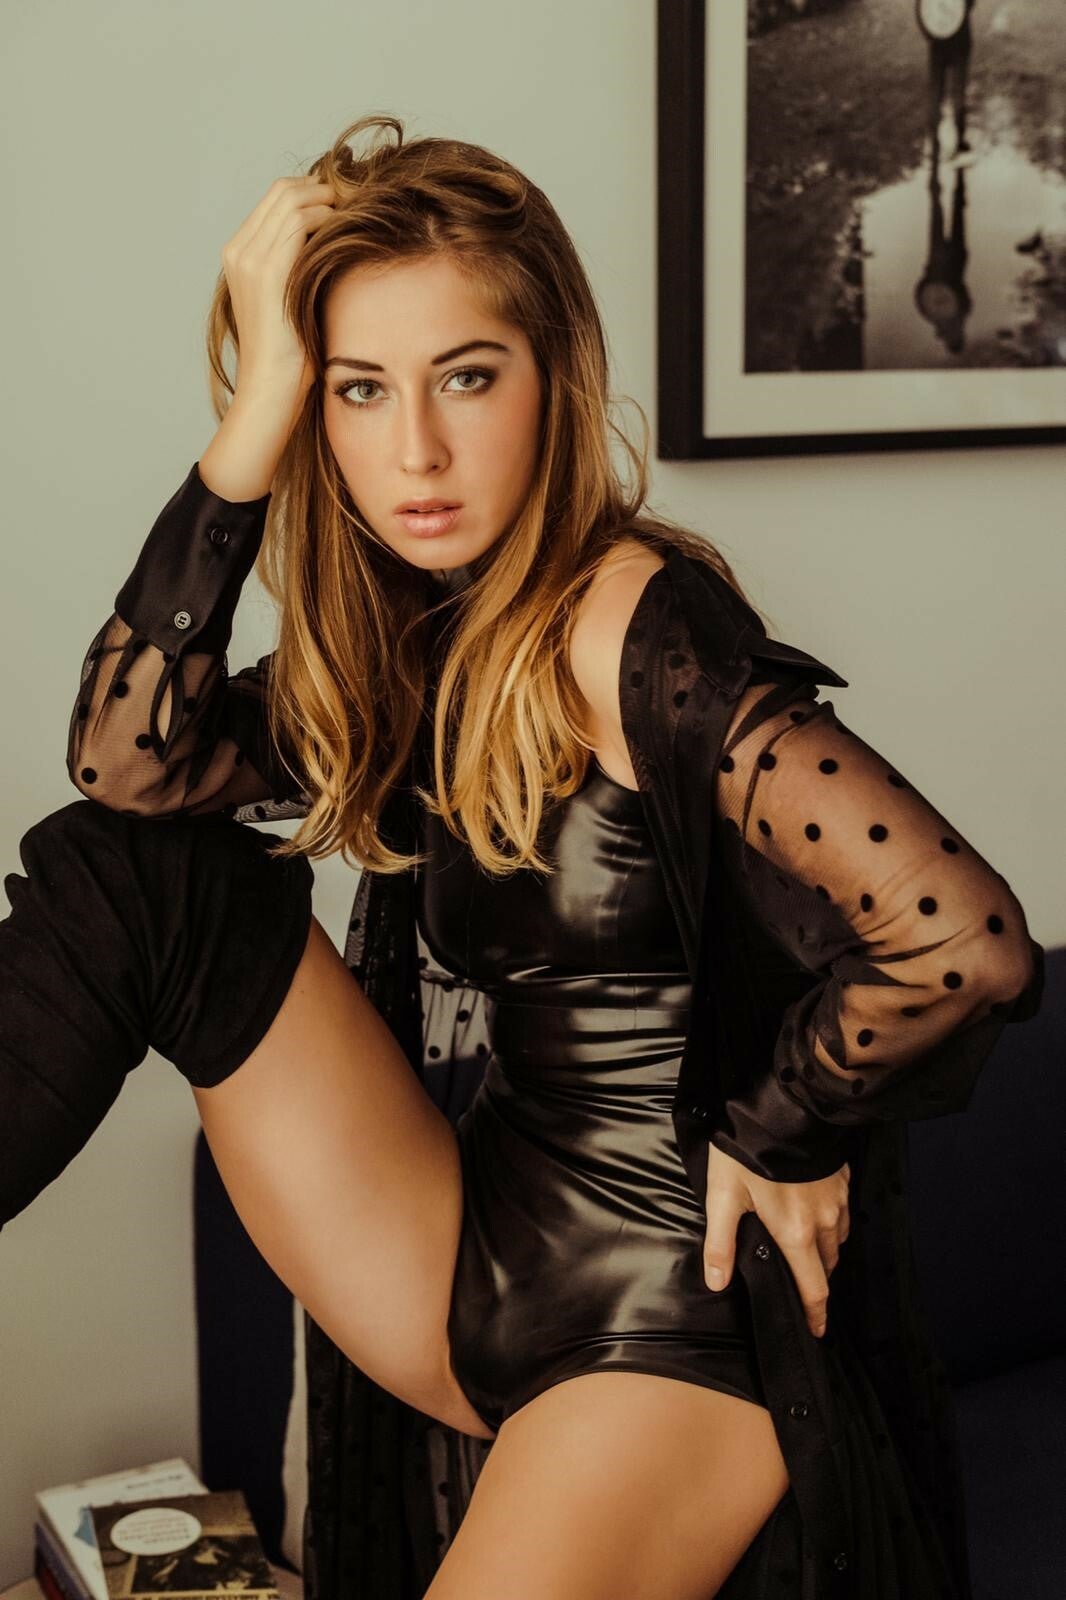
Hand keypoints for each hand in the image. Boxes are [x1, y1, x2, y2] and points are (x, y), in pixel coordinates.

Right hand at [220, 175, 336, 414]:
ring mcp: (248, 258)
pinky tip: (347, 232)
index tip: (346, 205)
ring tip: (356, 216)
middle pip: (283, 190)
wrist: (272, 387)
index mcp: (239, 255)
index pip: (277, 199)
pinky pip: (300, 220)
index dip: (313, 193)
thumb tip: (330, 245)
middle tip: (357, 204)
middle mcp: (238, 251)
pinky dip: (327, 218)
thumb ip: (298, 268)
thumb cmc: (289, 356)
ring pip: (292, 198)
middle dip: (323, 189)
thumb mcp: (291, 301)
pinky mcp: (266, 270)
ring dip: (329, 201)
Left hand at [702, 1143, 850, 1337]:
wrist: (785, 1109)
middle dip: (816, 1280)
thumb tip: (716, 1283)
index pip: (813, 1288)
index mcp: (796, 1235)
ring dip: (824, 1252)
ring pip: (837, 1241)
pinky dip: (832, 1225)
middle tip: (802, 1287)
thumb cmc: (748, 1155)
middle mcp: (825, 1223)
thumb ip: (720, 1244)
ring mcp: (838, 1201)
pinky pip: (843, 1215)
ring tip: (806, 1253)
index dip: (815, 1314)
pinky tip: (815, 1215)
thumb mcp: (723, 1198)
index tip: (818, 1331)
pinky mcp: (843, 1180)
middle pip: (827, 1266)